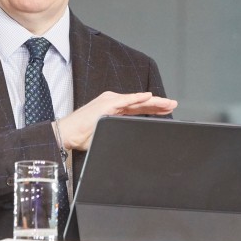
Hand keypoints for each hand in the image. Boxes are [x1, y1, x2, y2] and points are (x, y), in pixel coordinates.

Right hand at [57, 91, 176, 150]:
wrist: (67, 134)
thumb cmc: (82, 136)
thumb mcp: (107, 135)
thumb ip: (119, 134)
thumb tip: (131, 144)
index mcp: (115, 109)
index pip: (139, 108)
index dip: (153, 108)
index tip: (166, 111)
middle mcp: (114, 102)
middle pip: (141, 103)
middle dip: (159, 104)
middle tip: (173, 105)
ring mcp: (110, 101)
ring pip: (137, 100)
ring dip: (154, 101)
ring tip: (167, 103)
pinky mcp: (106, 104)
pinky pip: (126, 100)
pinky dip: (138, 98)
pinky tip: (149, 97)